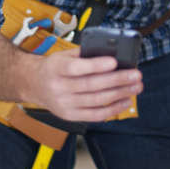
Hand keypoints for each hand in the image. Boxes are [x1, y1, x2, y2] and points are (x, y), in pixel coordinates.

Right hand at [26, 50, 141, 121]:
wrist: (33, 84)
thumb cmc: (54, 67)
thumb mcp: (63, 55)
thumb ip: (84, 54)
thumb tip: (112, 52)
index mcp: (55, 68)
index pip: (76, 68)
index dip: (96, 65)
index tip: (115, 61)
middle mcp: (58, 88)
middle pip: (91, 85)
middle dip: (117, 80)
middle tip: (135, 75)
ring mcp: (63, 104)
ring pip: (96, 100)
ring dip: (120, 94)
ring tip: (135, 87)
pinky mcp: (69, 116)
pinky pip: (95, 115)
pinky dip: (113, 109)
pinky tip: (125, 101)